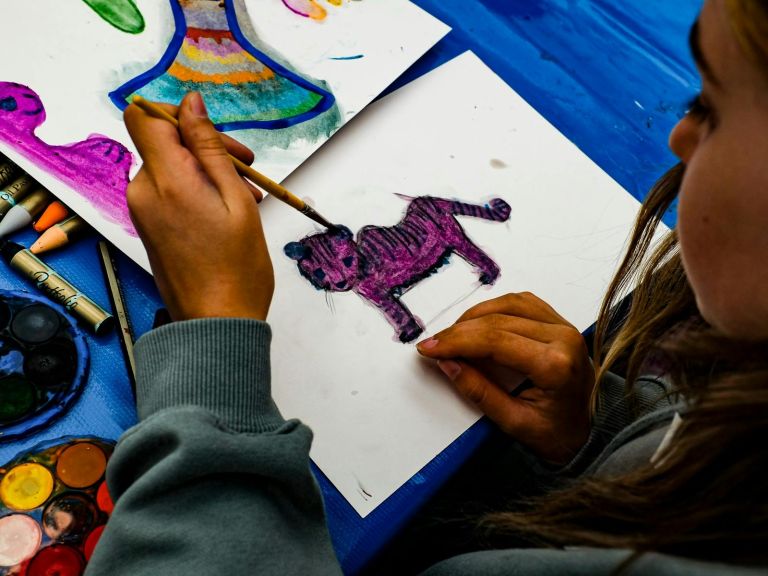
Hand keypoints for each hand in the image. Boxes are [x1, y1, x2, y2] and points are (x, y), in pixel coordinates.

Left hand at [123, 92, 273, 320]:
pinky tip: (227, 210)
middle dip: (206, 147)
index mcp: (166, 181)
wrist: (217, 322)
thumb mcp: (236, 199)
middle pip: (164, 142)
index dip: (176, 114)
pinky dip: (197, 191)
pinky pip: (168, 191)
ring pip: (170, 167)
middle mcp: (144, 192)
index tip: (210, 133)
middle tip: (247, 168)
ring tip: (245, 196)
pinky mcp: (149, 226)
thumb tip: (191, 103)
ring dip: (207, 171)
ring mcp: (143, 211)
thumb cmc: (237, 268)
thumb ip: (210, 147)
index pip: (144, 118)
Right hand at [416, 292, 594, 463]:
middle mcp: (564, 339)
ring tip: (453, 334)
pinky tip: (479, 323)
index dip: (457, 342)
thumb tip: (447, 364)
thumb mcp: (514, 423)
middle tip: (433, 344)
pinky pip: (524, 303)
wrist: (589, 433)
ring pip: (510, 304)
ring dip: (476, 315)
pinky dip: (496, 308)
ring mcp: (564, 327)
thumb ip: (479, 392)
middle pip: (500, 320)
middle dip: (459, 331)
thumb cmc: (557, 434)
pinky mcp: (560, 323)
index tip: (429, 348)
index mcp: (555, 365)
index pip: (496, 341)